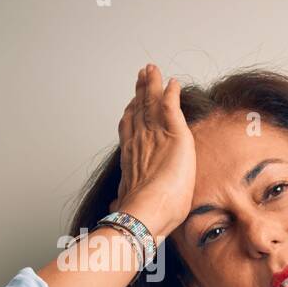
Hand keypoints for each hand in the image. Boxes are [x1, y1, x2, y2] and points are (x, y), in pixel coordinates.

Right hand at [108, 64, 195, 240]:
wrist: (146, 214)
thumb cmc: (140, 216)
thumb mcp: (129, 204)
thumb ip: (122, 201)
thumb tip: (113, 209)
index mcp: (132, 157)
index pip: (130, 129)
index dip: (131, 114)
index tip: (130, 104)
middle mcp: (139, 141)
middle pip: (138, 109)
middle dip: (140, 92)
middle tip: (142, 75)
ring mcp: (154, 136)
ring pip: (151, 103)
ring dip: (152, 85)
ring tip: (152, 70)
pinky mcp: (174, 135)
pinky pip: (171, 107)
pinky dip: (171, 93)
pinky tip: (173, 82)